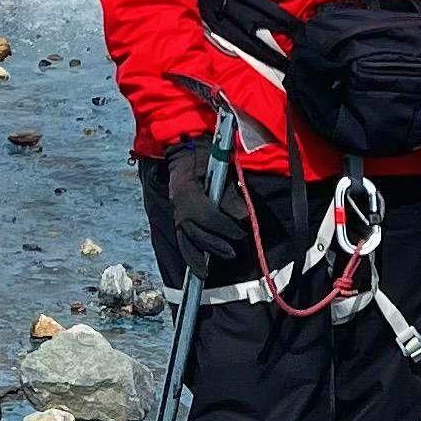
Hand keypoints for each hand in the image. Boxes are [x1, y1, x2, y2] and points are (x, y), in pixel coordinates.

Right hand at [164, 133, 247, 269]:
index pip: (205, 214)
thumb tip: (243, 217)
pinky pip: (183, 239)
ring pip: (185, 239)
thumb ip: (231, 196)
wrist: (186, 150)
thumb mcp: (221, 172)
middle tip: (232, 252)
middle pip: (194, 232)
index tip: (240, 233)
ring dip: (198, 255)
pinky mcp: (178, 217)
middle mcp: (178, 205)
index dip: (223, 226)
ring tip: (207, 270)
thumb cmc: (205, 159)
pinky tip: (197, 266)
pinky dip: (189, 253)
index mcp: (187, 191)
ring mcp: (176, 212)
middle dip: (214, 245)